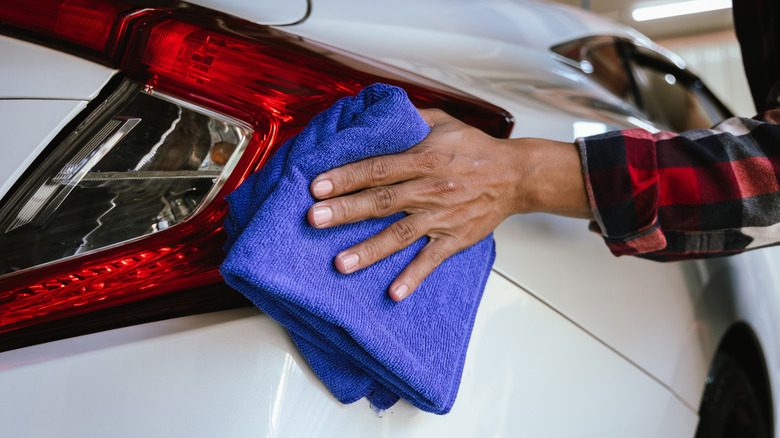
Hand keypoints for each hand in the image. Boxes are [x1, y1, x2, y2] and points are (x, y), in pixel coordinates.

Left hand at [307, 108, 590, 300]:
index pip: (379, 168)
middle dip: (347, 211)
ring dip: (370, 250)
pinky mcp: (454, 238)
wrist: (516, 175)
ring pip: (401, 234)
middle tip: (316, 219)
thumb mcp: (443, 122)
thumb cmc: (476, 149)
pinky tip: (394, 293)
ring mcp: (442, 216)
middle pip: (383, 201)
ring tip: (341, 263)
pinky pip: (432, 260)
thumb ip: (408, 119)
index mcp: (425, 158)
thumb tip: (374, 114)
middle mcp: (431, 189)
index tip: (318, 185)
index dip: (347, 176)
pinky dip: (414, 277)